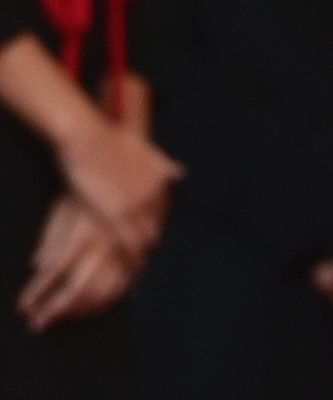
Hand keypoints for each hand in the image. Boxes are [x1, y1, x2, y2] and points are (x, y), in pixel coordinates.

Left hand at [19, 192, 134, 329]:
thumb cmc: (90, 195)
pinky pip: (118, 293)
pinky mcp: (134, 265)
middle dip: (56, 310)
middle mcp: (104, 251)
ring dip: (76, 313)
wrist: (130, 190)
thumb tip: (38, 265)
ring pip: (99, 297)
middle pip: (78, 291)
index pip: (55, 271)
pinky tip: (85, 312)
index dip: (38, 291)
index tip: (24, 306)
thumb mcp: (63, 208)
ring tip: (55, 318)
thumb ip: (51, 238)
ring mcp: (122, 260)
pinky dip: (100, 306)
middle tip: (38, 324)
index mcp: (84, 236)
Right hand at [55, 109, 175, 256]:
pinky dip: (134, 255)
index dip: (156, 217)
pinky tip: (135, 264)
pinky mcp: (116, 216)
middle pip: (157, 223)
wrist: (84, 136)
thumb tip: (181, 172)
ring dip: (145, 247)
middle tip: (145, 243)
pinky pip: (131, 243)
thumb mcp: (140, 145)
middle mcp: (152, 196)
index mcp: (158, 181)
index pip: (164, 207)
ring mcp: (135, 207)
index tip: (150, 223)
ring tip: (141, 260)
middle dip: (152, 233)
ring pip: (147, 237)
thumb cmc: (106, 136)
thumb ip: (160, 161)